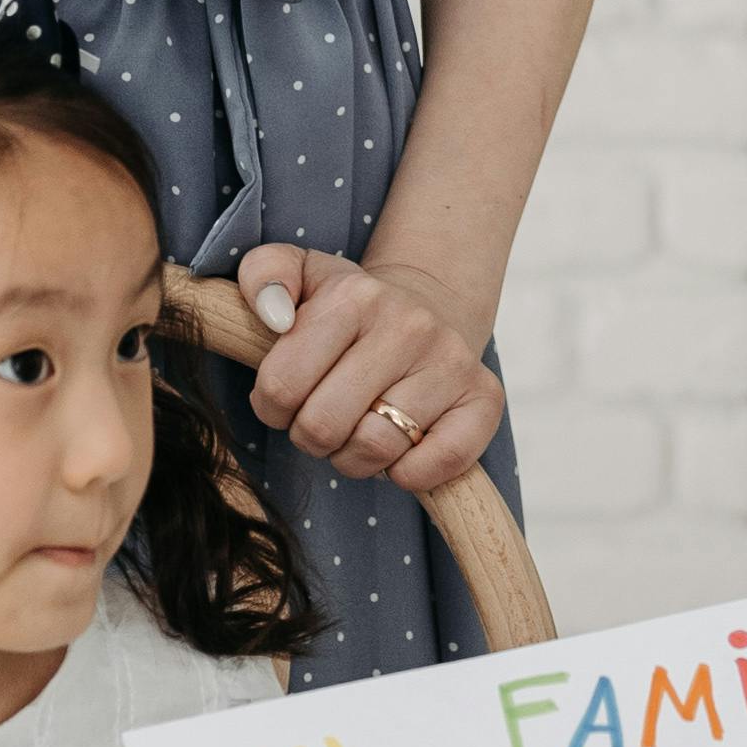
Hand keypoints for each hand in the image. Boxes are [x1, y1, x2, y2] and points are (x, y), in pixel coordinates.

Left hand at [236, 247, 499, 495]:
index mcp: (355, 295)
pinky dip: (408, 472)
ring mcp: (451, 362)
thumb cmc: (348, 307)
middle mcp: (409, 324)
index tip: (289, 394)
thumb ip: (263, 275)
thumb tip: (275, 316)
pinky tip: (401, 448)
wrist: (429, 306)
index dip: (272, 405)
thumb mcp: (299, 274)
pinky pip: (436, 464)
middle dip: (310, 436)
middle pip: (323, 427)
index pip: (280, 387)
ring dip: (354, 457)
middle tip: (322, 417)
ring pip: (375, 449)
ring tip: (359, 430)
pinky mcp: (484, 399)